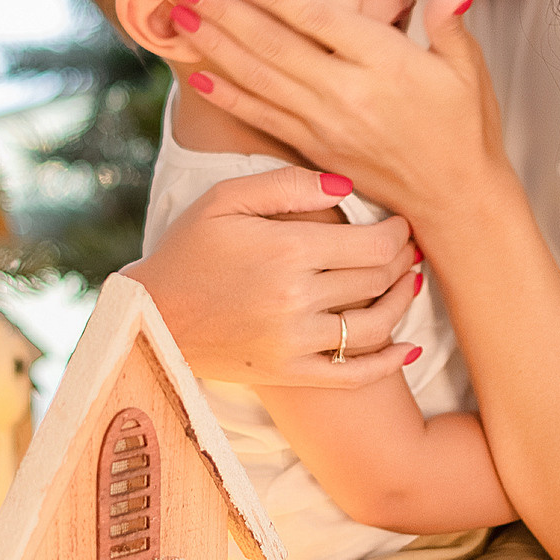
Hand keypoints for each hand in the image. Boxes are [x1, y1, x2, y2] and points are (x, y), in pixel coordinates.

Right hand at [121, 165, 422, 388]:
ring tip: (408, 285)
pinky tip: (408, 348)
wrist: (151, 317)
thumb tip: (347, 186)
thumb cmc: (189, 249)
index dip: (398, 233)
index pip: (372, 243)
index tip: (401, 225)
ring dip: (402, 303)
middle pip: (378, 280)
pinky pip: (354, 374)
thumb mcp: (226, 199)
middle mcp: (296, 299)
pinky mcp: (290, 374)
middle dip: (402, 260)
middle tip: (408, 249)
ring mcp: (295, 342)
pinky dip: (388, 363)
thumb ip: (288, 184)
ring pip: (376, 326)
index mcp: (286, 251)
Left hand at [172, 0, 505, 220]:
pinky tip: (195, 75)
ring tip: (177, 17)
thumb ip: (451, 24)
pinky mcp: (314, 148)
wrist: (455, 200)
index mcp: (387, 65)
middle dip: (225, 14)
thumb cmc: (464, 127)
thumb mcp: (469, 71)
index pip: (323, 23)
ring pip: (259, 80)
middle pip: (275, 48)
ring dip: (213, 47)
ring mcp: (326, 125)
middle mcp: (349, 95)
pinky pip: (261, 117)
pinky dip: (225, 95)